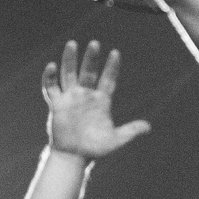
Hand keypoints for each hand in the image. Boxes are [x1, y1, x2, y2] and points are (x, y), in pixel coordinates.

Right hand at [42, 40, 150, 160]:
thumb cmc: (96, 148)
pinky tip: (52, 66)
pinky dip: (50, 77)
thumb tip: (148, 126)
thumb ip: (131, 131)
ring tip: (73, 43)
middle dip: (91, 58)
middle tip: (95, 43)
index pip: (108, 80)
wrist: (75, 156)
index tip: (116, 53)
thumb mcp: (116, 139)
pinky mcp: (57, 104)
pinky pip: (51, 88)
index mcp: (101, 101)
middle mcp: (86, 95)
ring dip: (70, 60)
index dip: (112, 67)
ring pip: (69, 74)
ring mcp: (71, 98)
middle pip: (88, 72)